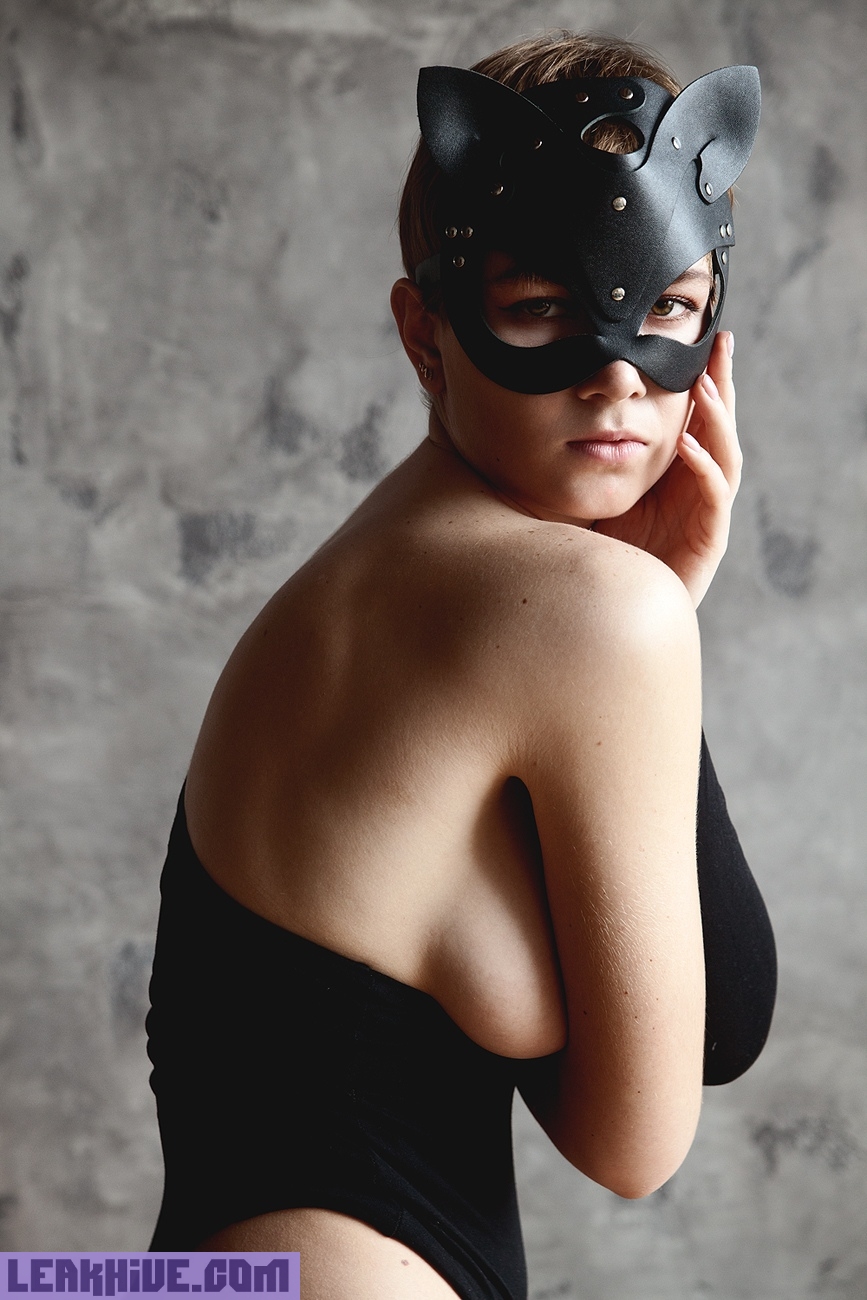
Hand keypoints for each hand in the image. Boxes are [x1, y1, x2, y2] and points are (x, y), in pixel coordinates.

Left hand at [594, 332, 740, 607]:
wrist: (613, 613)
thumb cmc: (604, 555)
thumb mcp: (595, 495)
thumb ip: (592, 461)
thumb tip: (559, 418)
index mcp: (677, 475)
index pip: (696, 418)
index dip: (703, 380)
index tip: (704, 339)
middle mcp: (698, 489)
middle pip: (718, 428)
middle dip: (721, 386)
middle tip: (721, 344)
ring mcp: (707, 513)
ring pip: (725, 456)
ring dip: (715, 420)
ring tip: (703, 387)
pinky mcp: (709, 539)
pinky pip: (713, 496)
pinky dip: (703, 468)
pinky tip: (686, 445)